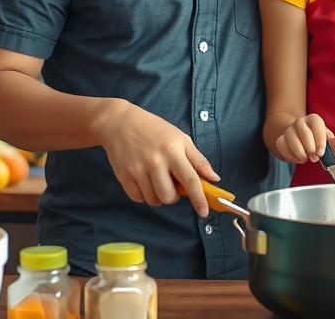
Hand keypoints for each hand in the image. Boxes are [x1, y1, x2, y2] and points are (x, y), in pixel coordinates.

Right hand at [94, 99, 219, 216]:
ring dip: (159, 196)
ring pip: (153, 200)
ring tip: (157, 180)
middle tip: (171, 183)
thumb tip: (214, 178)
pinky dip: (144, 195)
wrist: (120, 123)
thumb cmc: (155, 130)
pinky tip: (144, 182)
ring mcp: (137, 169)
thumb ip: (198, 160)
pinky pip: (138, 198)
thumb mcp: (181, 138)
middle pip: (169, 196)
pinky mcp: (123, 175)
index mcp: (173, 151)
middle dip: (174, 196)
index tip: (204, 212)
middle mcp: (155, 161)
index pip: (190, 180)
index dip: (199, 199)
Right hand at [274, 113, 334, 163]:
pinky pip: (283, 147)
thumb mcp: (327, 142)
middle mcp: (300, 122)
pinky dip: (291, 156)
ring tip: (306, 157)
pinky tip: (298, 157)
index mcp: (314, 120)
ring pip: (292, 140)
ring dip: (300, 153)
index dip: (320, 141)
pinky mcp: (280, 139)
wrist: (298, 139)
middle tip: (314, 158)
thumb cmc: (315, 140)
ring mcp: (288, 130)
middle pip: (304, 133)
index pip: (317, 126)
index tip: (321, 153)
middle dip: (310, 148)